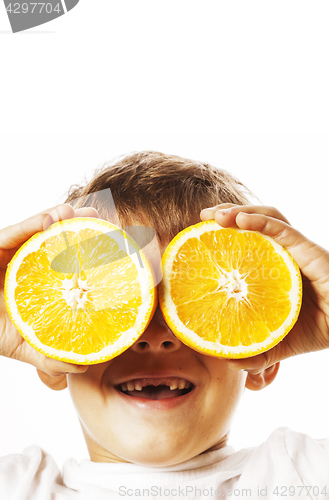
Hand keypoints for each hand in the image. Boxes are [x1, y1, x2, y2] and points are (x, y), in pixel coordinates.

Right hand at [0, 204, 98, 377]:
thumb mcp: (25, 343)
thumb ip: (50, 354)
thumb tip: (81, 365)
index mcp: (42, 280)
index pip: (71, 263)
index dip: (94, 254)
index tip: (117, 248)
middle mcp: (30, 262)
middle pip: (61, 240)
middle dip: (85, 229)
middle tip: (108, 225)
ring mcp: (14, 250)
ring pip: (43, 228)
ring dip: (67, 218)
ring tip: (88, 213)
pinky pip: (18, 231)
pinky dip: (38, 222)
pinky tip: (58, 216)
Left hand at [200, 204, 328, 374]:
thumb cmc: (320, 331)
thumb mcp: (277, 342)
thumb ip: (253, 350)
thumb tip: (224, 359)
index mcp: (277, 268)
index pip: (250, 240)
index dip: (227, 232)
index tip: (201, 230)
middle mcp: (288, 254)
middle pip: (256, 222)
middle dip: (229, 213)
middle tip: (204, 215)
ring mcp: (300, 251)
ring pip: (269, 218)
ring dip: (241, 211)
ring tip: (216, 215)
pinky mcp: (312, 253)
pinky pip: (284, 231)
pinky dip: (261, 222)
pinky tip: (239, 220)